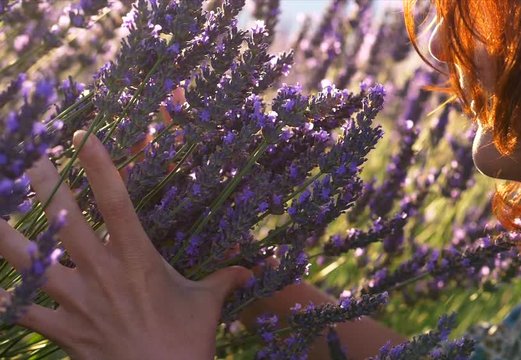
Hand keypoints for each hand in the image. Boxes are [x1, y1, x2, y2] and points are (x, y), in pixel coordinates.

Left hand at [0, 130, 250, 358]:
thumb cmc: (187, 340)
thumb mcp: (208, 303)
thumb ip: (225, 279)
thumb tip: (251, 271)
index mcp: (137, 258)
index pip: (115, 201)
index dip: (98, 165)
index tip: (82, 136)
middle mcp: (102, 271)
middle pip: (64, 217)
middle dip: (42, 181)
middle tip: (28, 153)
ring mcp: (77, 300)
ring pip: (30, 259)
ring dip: (5, 234)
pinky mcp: (62, 330)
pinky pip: (23, 311)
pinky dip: (7, 299)